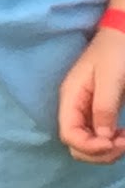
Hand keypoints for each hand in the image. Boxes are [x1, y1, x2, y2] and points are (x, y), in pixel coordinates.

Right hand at [58, 28, 124, 162]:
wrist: (122, 34)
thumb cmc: (115, 52)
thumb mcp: (110, 78)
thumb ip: (103, 107)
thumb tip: (102, 139)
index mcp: (71, 97)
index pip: (69, 134)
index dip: (89, 146)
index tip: (113, 144)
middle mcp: (74, 107)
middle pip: (76, 144)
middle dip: (99, 152)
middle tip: (123, 143)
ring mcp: (86, 110)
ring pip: (88, 144)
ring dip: (107, 150)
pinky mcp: (98, 111)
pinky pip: (99, 137)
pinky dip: (111, 143)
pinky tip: (123, 136)